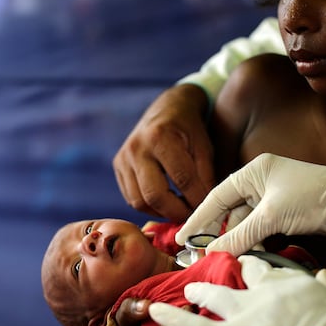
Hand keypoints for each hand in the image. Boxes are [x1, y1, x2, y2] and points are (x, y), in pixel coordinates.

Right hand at [113, 84, 214, 221]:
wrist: (167, 108)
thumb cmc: (190, 128)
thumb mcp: (204, 148)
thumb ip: (205, 177)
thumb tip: (207, 210)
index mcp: (160, 137)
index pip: (182, 180)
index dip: (197, 200)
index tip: (208, 211)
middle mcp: (136, 148)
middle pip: (154, 195)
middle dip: (176, 212)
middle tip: (193, 217)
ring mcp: (123, 158)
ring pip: (139, 202)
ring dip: (162, 213)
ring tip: (180, 211)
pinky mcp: (118, 166)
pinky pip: (131, 197)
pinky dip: (149, 206)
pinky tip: (166, 204)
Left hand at [150, 256, 325, 325]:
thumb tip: (321, 276)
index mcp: (298, 286)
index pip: (272, 273)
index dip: (261, 275)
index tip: (254, 274)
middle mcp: (269, 294)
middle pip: (243, 276)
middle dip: (232, 272)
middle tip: (223, 271)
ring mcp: (248, 316)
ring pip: (215, 294)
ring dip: (199, 291)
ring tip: (189, 289)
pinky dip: (172, 318)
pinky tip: (156, 310)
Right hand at [176, 153, 325, 255]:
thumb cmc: (314, 199)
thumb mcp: (272, 217)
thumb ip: (240, 236)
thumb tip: (211, 254)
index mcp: (255, 171)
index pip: (217, 196)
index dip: (199, 218)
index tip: (182, 239)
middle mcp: (261, 181)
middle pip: (229, 211)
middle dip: (216, 233)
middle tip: (199, 255)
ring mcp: (274, 199)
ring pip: (245, 223)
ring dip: (236, 241)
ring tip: (224, 260)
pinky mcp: (286, 214)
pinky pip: (260, 230)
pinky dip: (253, 243)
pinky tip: (247, 256)